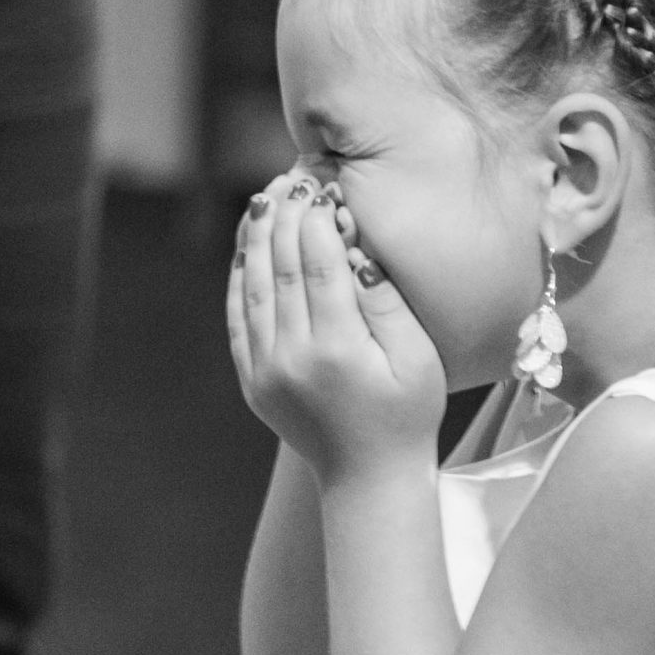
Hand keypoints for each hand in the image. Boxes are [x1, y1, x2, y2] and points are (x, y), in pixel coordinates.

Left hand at [227, 170, 446, 483]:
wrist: (367, 478)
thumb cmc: (407, 414)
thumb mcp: (416, 357)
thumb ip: (385, 300)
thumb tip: (354, 245)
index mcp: (335, 349)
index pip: (317, 264)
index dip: (316, 218)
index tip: (323, 184)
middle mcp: (291, 357)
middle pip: (280, 267)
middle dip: (284, 215)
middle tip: (291, 177)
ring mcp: (264, 370)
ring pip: (252, 287)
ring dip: (256, 238)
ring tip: (265, 198)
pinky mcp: (252, 379)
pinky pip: (238, 317)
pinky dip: (241, 277)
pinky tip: (248, 247)